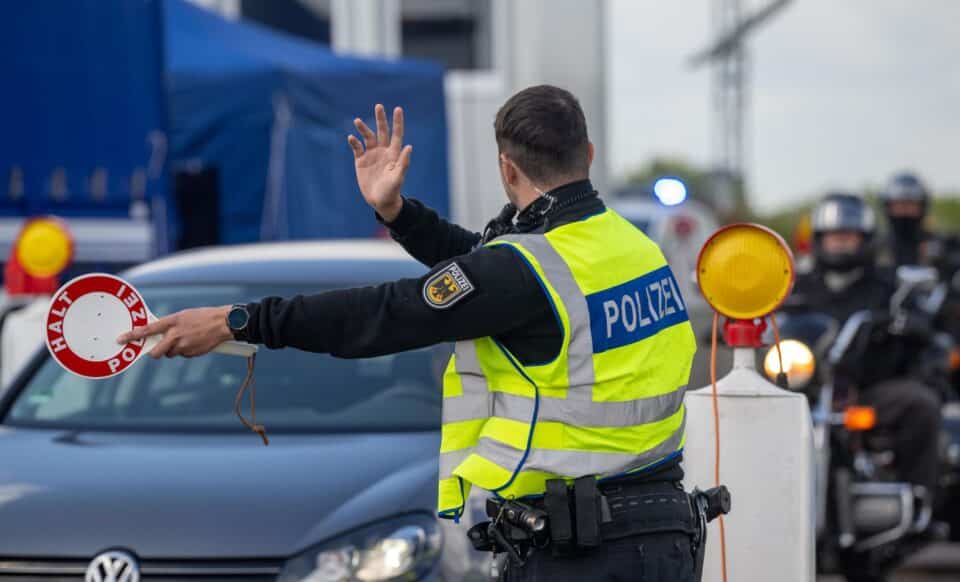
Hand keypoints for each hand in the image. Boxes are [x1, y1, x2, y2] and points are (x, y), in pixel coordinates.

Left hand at [117, 306, 233, 357]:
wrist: (223, 323)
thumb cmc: (204, 316)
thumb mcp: (184, 316)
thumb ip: (170, 325)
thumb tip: (159, 334)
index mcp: (172, 322)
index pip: (147, 330)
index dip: (132, 335)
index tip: (121, 339)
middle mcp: (176, 335)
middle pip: (156, 352)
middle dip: (155, 352)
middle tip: (159, 349)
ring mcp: (184, 345)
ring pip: (171, 354)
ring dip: (174, 350)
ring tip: (187, 339)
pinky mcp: (192, 353)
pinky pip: (183, 355)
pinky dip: (186, 351)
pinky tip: (196, 342)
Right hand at [347, 104, 411, 222]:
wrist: (380, 201)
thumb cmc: (392, 191)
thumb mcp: (398, 177)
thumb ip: (403, 162)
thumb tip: (409, 147)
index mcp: (393, 154)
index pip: (396, 134)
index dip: (397, 122)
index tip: (397, 109)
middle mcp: (383, 151)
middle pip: (382, 131)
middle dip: (380, 119)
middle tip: (379, 106)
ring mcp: (371, 155)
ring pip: (368, 137)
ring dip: (363, 129)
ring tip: (357, 121)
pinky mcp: (361, 161)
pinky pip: (357, 148)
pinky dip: (354, 142)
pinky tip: (351, 138)